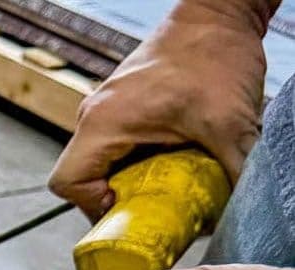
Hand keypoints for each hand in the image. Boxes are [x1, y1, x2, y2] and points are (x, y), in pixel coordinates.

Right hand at [49, 0, 269, 218]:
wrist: (218, 14)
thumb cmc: (212, 56)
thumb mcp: (229, 124)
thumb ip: (235, 172)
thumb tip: (240, 213)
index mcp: (103, 122)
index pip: (67, 183)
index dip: (89, 207)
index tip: (125, 210)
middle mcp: (95, 117)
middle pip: (82, 178)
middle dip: (114, 200)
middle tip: (151, 208)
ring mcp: (106, 110)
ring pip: (100, 164)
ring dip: (128, 181)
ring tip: (165, 186)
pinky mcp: (122, 107)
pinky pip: (115, 148)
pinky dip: (136, 163)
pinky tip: (171, 162)